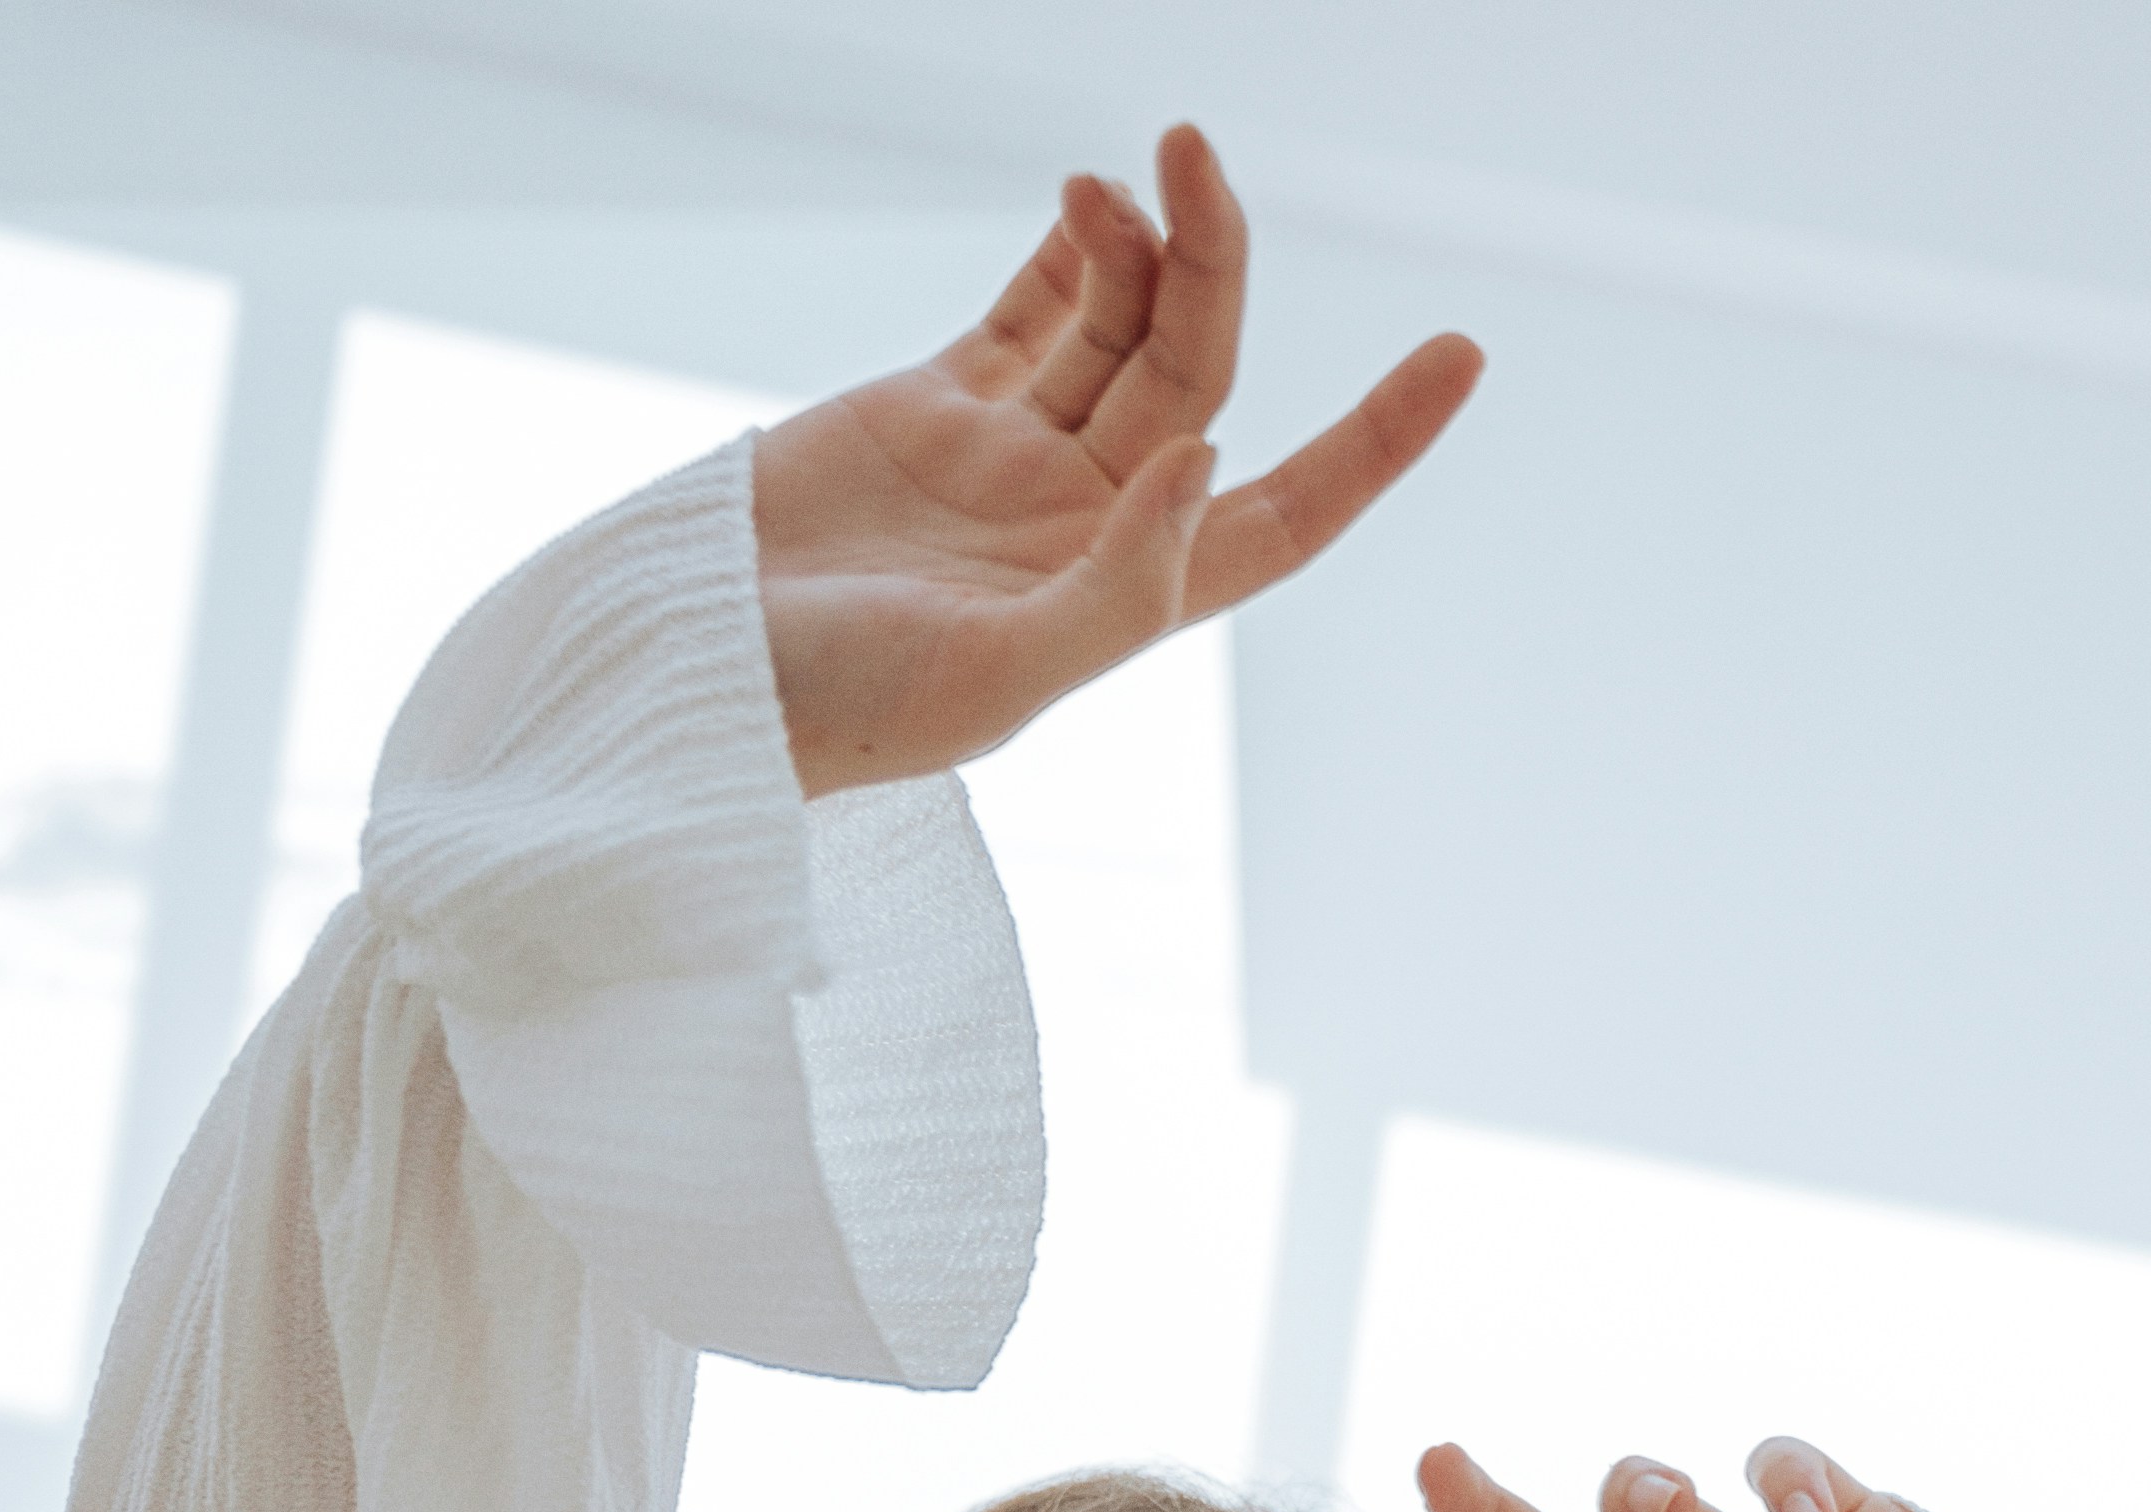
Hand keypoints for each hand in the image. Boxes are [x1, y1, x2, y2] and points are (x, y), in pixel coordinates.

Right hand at [747, 125, 1479, 794]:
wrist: (690, 677)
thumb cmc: (835, 716)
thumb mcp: (989, 682)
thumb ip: (1112, 590)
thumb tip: (1204, 461)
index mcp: (1122, 601)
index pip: (1285, 513)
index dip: (1375, 444)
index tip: (1460, 354)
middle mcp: (1084, 527)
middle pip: (1195, 375)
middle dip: (1211, 265)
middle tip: (1193, 156)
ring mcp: (1012, 463)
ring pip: (1119, 328)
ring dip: (1137, 246)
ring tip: (1111, 183)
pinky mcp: (935, 410)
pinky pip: (1037, 314)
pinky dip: (1073, 251)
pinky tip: (1088, 197)